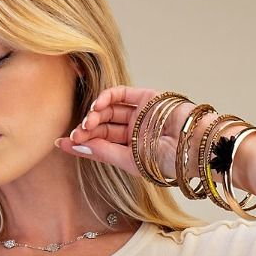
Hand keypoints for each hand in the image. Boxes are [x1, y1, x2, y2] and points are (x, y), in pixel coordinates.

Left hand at [55, 86, 212, 181]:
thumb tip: (75, 146)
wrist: (195, 147)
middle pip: (102, 126)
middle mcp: (134, 132)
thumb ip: (103, 152)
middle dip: (86, 130)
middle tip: (75, 135)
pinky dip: (105, 98)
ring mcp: (139, 114)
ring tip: (87, 124)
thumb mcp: (130, 161)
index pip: (100, 144)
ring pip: (108, 110)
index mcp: (131, 151)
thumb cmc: (169, 161)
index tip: (60, 143)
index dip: (81, 143)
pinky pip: (120, 94)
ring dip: (94, 115)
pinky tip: (96, 108)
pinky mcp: (145, 97)